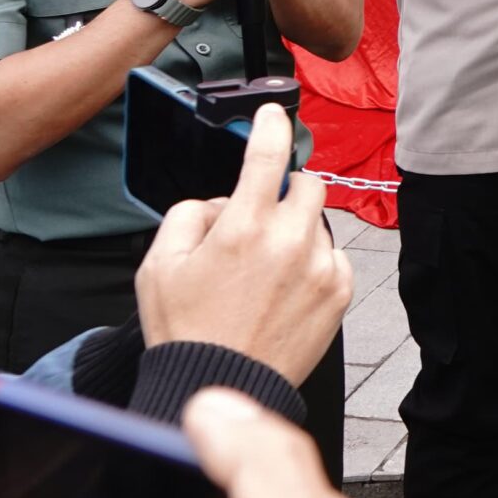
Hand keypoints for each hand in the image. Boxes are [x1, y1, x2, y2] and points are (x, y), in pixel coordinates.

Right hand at [136, 105, 351, 384]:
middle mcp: (289, 241)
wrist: (219, 384)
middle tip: (261, 218)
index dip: (271, 126)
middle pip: (307, 184)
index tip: (273, 113)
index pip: (267, 155)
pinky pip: (333, 257)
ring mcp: (319, 267)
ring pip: (318, 223)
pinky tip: (284, 290)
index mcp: (243, 227)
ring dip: (296, 231)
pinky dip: (313, 263)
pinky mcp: (338, 291)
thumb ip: (189, 214)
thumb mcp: (159, 264)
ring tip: (264, 271)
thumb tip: (219, 200)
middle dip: (286, 191)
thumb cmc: (185, 329)